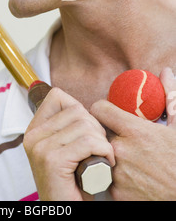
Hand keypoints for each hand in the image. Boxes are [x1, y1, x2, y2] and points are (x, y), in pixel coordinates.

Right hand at [23, 87, 114, 200]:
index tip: (87, 133)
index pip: (58, 96)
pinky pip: (89, 142)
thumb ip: (69, 126)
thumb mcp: (67, 148)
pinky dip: (104, 152)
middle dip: (96, 128)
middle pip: (76, 110)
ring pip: (85, 125)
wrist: (66, 212)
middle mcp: (33, 136)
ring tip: (100, 159)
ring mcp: (40, 148)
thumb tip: (91, 104)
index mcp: (34, 130)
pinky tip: (104, 165)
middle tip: (98, 150)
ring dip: (102, 142)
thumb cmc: (74, 184)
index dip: (80, 111)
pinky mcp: (52, 160)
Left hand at [90, 67, 175, 200]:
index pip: (99, 109)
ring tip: (125, 157)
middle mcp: (122, 150)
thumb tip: (166, 72)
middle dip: (105, 131)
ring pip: (99, 154)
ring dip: (107, 153)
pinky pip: (104, 177)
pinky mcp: (117, 193)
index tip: (107, 113)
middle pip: (97, 132)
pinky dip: (111, 175)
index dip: (102, 109)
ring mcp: (117, 173)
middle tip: (118, 136)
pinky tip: (126, 174)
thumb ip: (169, 97)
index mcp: (135, 130)